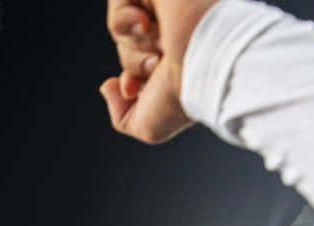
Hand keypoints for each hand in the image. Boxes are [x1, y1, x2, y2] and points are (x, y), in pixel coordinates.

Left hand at [100, 0, 218, 143]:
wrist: (205, 63)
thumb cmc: (184, 96)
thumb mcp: (148, 126)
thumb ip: (121, 116)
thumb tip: (107, 87)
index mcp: (179, 59)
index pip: (137, 62)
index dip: (130, 75)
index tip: (132, 89)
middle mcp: (176, 33)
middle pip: (127, 44)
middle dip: (133, 61)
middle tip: (156, 66)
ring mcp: (171, 9)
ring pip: (123, 26)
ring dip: (133, 43)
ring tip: (160, 47)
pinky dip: (124, 18)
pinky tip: (145, 24)